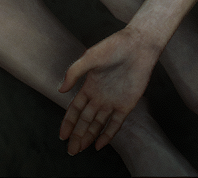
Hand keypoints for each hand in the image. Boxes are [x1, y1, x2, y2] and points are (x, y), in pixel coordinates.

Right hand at [58, 28, 160, 154]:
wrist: (138, 46)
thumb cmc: (113, 47)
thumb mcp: (89, 57)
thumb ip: (74, 72)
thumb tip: (60, 90)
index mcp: (89, 86)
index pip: (75, 109)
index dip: (68, 122)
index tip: (61, 135)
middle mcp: (99, 97)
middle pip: (85, 120)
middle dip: (77, 135)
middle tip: (70, 150)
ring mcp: (113, 102)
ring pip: (98, 124)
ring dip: (89, 137)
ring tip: (80, 149)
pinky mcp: (127, 104)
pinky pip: (116, 124)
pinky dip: (108, 135)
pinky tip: (99, 145)